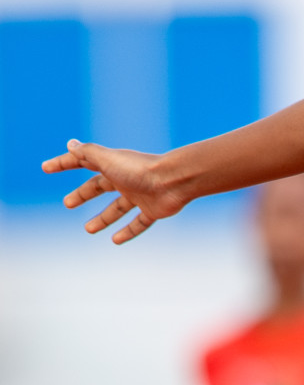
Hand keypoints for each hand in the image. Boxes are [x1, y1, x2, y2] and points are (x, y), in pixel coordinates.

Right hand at [41, 140, 185, 243]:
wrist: (175, 181)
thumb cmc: (140, 169)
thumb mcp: (108, 160)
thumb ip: (88, 153)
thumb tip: (70, 143)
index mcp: (114, 165)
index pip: (84, 162)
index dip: (65, 163)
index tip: (46, 168)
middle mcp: (127, 179)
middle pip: (100, 187)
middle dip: (83, 194)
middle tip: (67, 203)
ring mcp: (141, 195)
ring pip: (118, 209)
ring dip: (103, 218)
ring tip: (88, 229)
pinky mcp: (154, 210)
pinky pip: (140, 223)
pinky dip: (129, 231)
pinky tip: (116, 240)